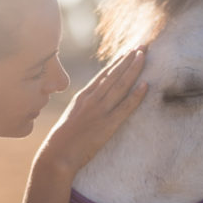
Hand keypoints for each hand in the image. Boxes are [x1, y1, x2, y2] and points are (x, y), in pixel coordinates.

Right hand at [37, 47, 147, 176]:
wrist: (56, 156)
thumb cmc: (61, 142)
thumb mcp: (71, 118)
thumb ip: (83, 109)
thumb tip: (92, 105)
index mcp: (82, 97)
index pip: (103, 75)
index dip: (117, 63)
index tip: (128, 52)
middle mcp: (91, 100)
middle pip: (114, 75)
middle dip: (128, 59)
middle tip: (142, 46)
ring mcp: (100, 111)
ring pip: (120, 85)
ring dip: (133, 69)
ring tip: (143, 55)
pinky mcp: (107, 125)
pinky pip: (125, 108)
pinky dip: (136, 96)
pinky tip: (146, 85)